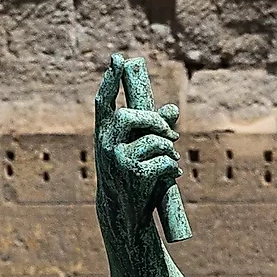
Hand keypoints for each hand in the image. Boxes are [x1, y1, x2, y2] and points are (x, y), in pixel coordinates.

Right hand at [94, 65, 181, 227]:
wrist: (124, 216)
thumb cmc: (130, 179)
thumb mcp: (136, 152)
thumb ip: (152, 130)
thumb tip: (173, 109)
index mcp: (104, 136)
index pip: (103, 103)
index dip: (109, 81)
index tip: (117, 60)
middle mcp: (106, 145)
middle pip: (130, 116)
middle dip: (155, 122)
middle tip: (170, 134)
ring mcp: (118, 160)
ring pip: (153, 139)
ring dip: (168, 148)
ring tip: (171, 160)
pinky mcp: (133, 175)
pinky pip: (163, 160)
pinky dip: (172, 166)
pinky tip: (173, 175)